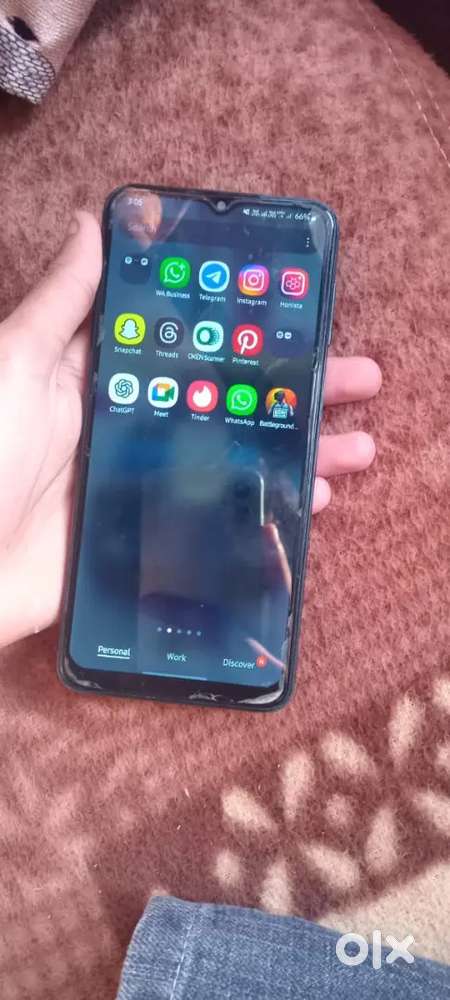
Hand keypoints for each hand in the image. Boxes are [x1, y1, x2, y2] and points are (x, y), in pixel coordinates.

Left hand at [0, 212, 380, 647]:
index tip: (304, 318)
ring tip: (360, 445)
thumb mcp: (17, 362)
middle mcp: (136, 431)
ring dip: (300, 452)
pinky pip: (222, 524)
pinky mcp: (152, 544)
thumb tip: (94, 221)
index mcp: (107, 383)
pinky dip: (267, 513)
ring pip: (239, 463)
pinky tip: (313, 501)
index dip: (248, 333)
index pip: (194, 349)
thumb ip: (63, 304)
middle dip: (297, 391)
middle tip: (361, 377)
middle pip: (230, 405)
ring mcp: (148, 489)